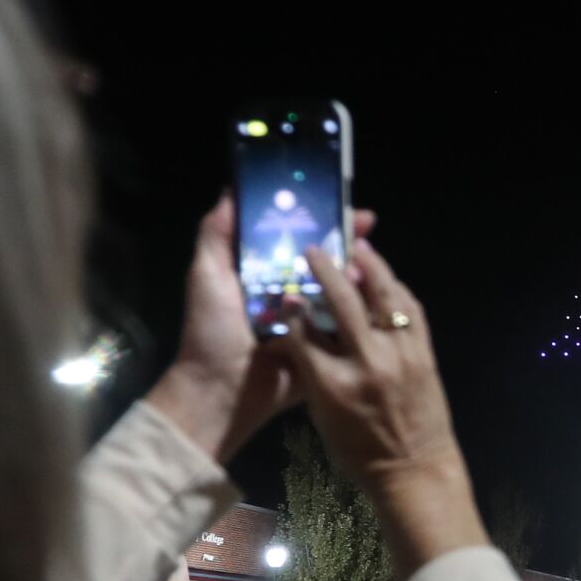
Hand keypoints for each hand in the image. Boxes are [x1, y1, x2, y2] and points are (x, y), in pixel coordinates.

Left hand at [145, 191, 377, 462]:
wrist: (221, 391)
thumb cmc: (211, 331)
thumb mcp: (206, 275)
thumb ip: (216, 234)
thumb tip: (231, 189)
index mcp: (264, 273)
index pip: (296, 237)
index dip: (316, 217)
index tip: (338, 201)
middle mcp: (289, 292)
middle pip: (324, 259)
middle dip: (346, 240)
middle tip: (367, 225)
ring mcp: (309, 321)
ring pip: (340, 289)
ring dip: (356, 273)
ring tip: (367, 262)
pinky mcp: (323, 348)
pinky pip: (345, 325)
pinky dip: (360, 311)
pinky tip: (374, 295)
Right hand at [286, 240, 486, 579]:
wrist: (415, 470)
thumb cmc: (360, 452)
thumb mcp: (322, 416)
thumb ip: (310, 371)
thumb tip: (298, 333)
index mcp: (333, 384)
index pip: (303, 331)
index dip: (292, 307)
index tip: (287, 291)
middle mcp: (367, 363)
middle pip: (341, 301)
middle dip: (324, 269)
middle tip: (314, 250)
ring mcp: (401, 354)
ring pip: (383, 295)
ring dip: (369, 265)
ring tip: (357, 245)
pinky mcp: (424, 353)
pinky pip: (411, 309)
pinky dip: (397, 289)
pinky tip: (386, 278)